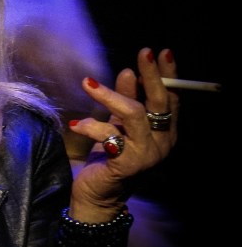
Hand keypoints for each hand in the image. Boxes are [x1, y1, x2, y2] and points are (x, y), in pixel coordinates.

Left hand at [67, 47, 178, 222]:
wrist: (98, 194)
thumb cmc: (110, 157)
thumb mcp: (118, 124)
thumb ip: (126, 100)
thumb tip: (128, 71)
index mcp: (164, 131)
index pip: (171, 98)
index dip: (167, 75)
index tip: (160, 52)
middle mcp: (162, 142)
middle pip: (160, 103)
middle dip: (152, 75)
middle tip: (143, 53)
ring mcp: (147, 154)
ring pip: (134, 114)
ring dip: (110, 95)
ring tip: (87, 82)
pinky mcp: (127, 164)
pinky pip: (108, 136)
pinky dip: (89, 126)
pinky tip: (74, 124)